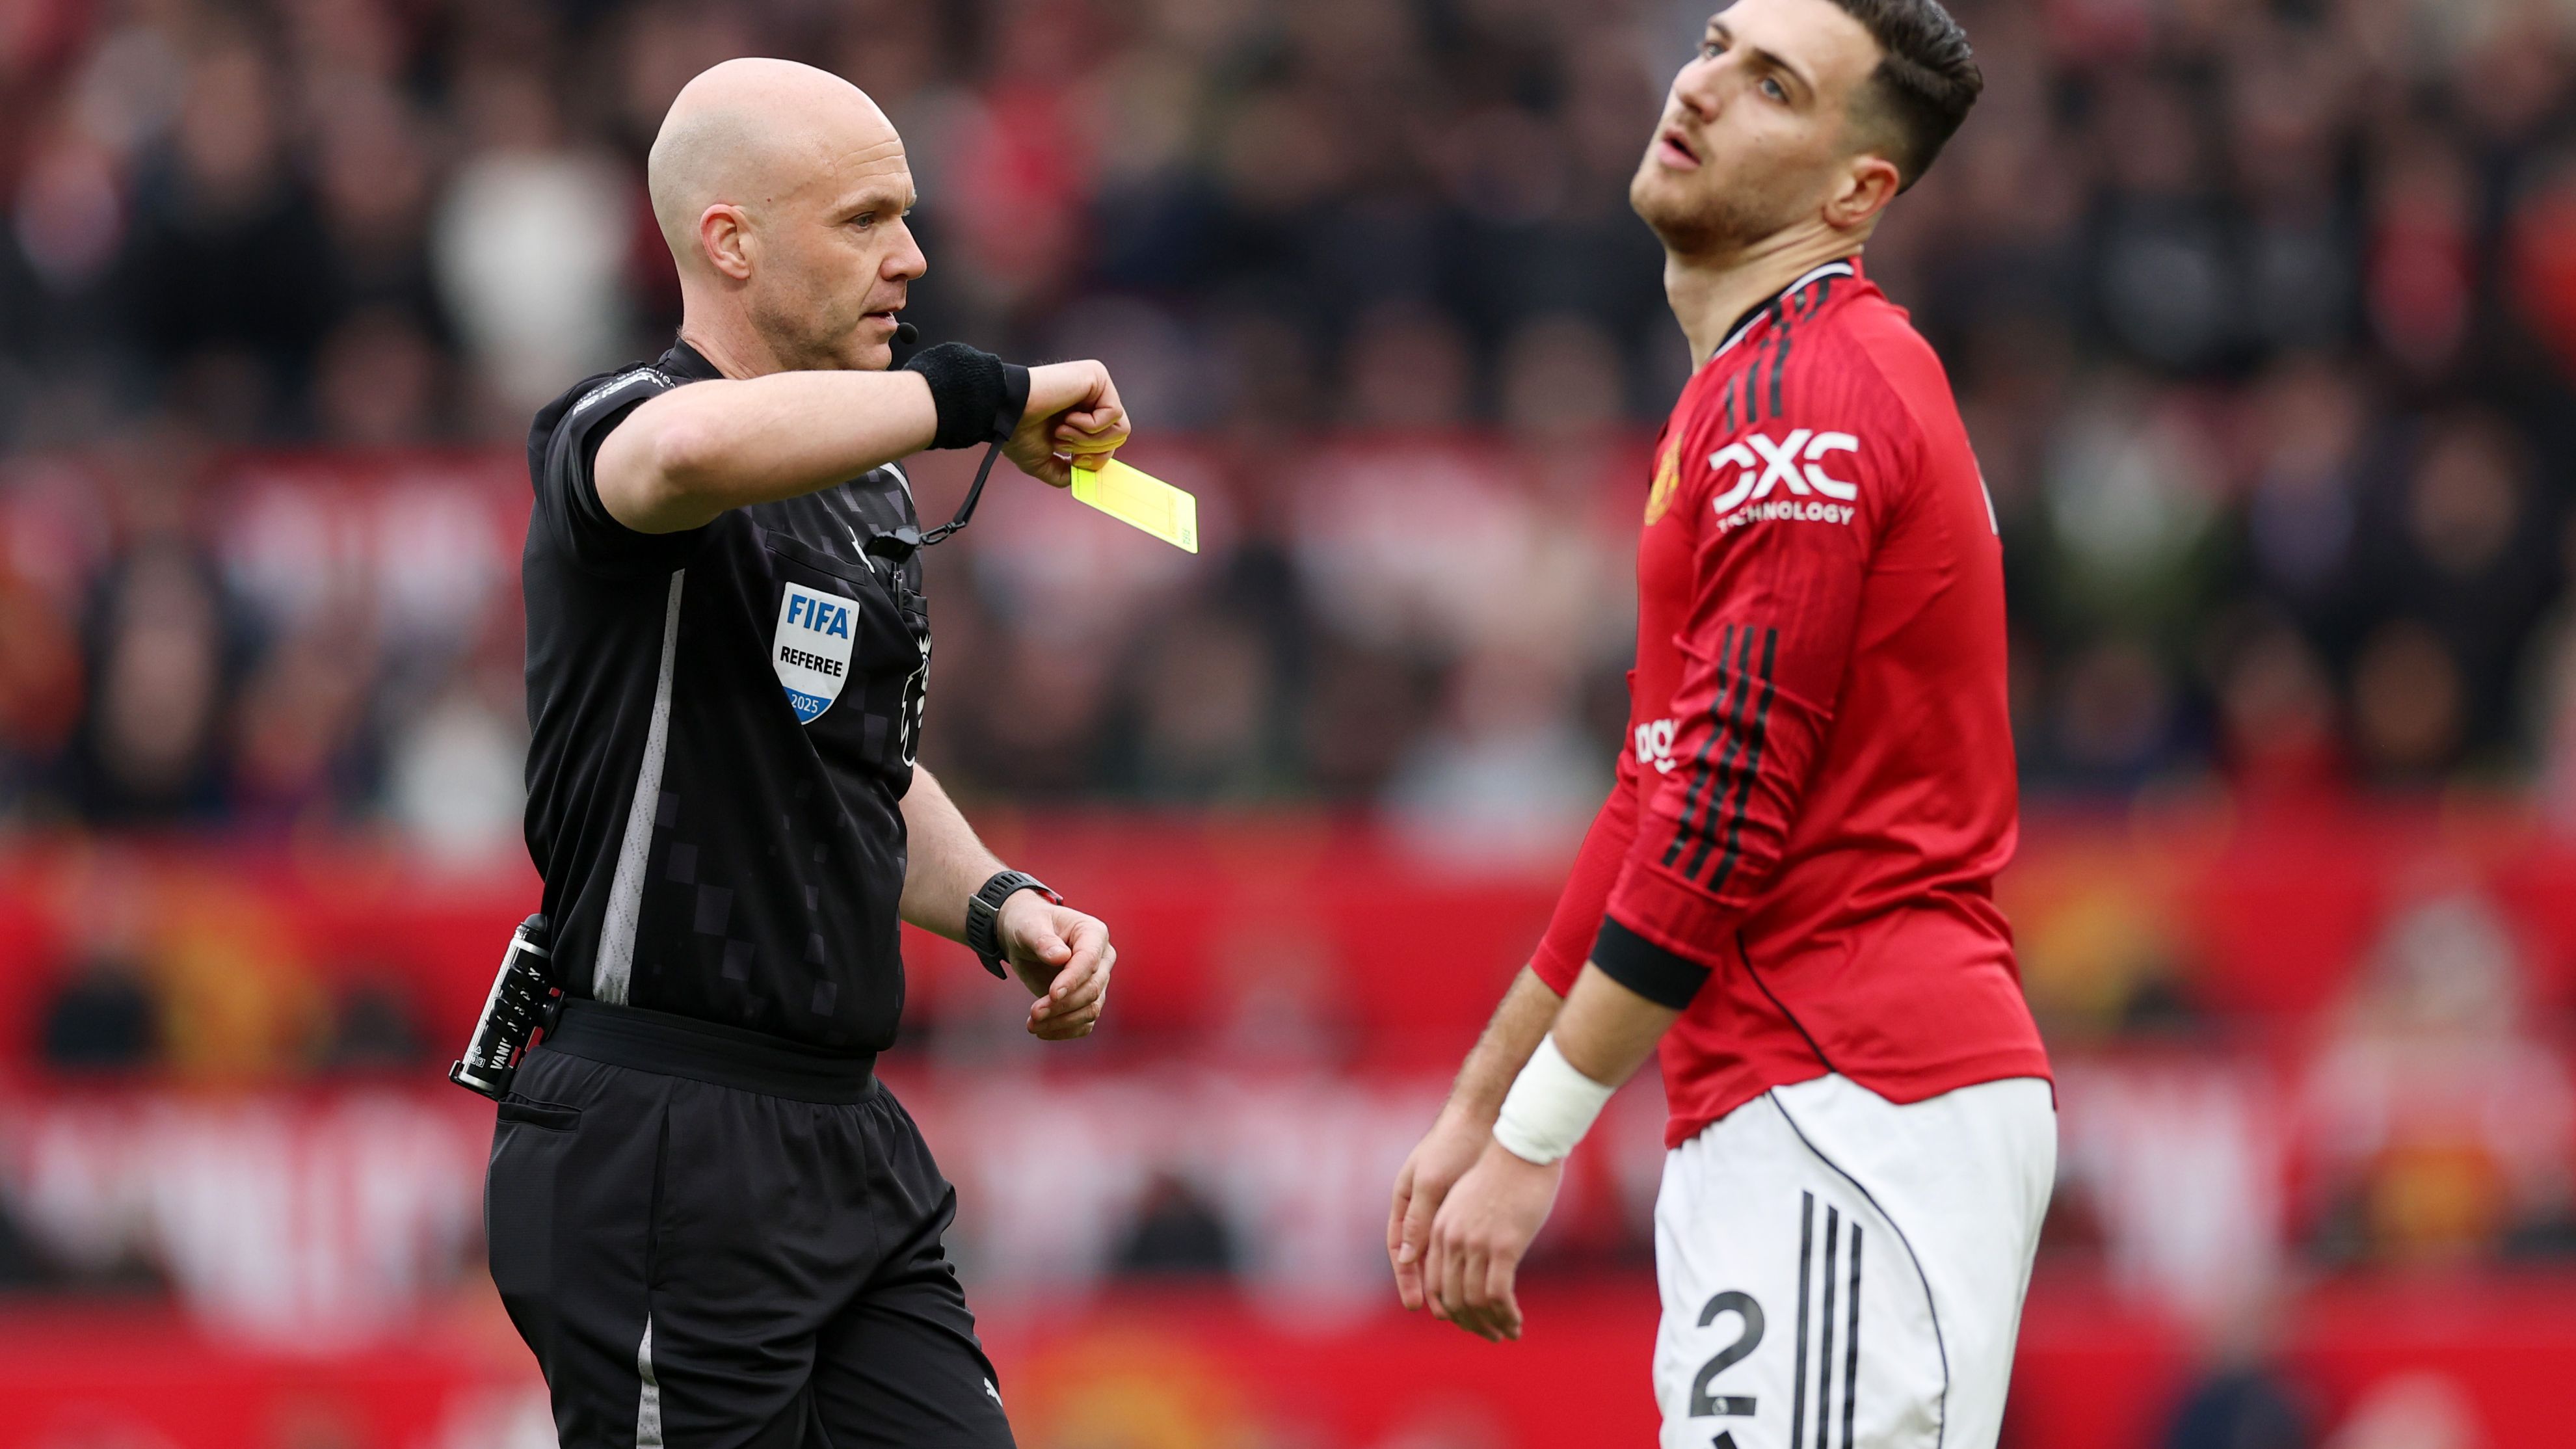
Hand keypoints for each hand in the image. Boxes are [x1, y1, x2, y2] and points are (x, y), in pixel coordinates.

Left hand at [996, 892, 1113, 1039]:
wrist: (1024, 937)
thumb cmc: (1029, 924)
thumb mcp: (1029, 927)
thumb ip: (1043, 941)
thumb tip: (1061, 957)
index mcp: (1093, 933)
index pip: (1089, 960)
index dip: (1073, 980)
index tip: (1052, 994)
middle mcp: (1102, 958)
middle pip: (1093, 988)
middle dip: (1063, 1005)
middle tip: (1034, 1013)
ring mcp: (1097, 980)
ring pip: (1091, 1009)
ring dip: (1062, 1022)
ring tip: (1032, 1024)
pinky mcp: (1086, 1000)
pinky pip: (1084, 1022)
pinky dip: (1064, 1031)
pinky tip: (1042, 1031)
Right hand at [1007, 360, 1127, 487]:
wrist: (1005, 413)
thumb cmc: (1017, 432)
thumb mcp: (1043, 461)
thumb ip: (1065, 471)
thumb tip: (1085, 475)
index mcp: (1083, 412)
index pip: (1112, 440)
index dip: (1096, 458)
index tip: (1074, 460)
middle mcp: (1093, 395)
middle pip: (1120, 436)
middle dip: (1090, 449)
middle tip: (1061, 441)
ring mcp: (1097, 383)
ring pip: (1120, 428)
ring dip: (1087, 439)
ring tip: (1061, 430)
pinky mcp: (1097, 375)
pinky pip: (1113, 414)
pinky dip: (1088, 425)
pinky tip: (1066, 418)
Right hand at [1389, 1105, 1495, 1312]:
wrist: (1484, 1115)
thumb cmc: (1453, 1144)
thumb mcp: (1432, 1181)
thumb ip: (1419, 1218)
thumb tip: (1407, 1259)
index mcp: (1405, 1201)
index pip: (1400, 1249)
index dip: (1406, 1278)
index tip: (1415, 1305)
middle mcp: (1422, 1206)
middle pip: (1421, 1255)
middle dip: (1430, 1286)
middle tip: (1444, 1316)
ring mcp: (1444, 1204)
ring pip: (1444, 1251)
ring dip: (1451, 1278)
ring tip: (1466, 1306)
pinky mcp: (1468, 1204)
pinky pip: (1465, 1240)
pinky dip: (1471, 1261)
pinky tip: (1484, 1277)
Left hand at [1424, 1141, 1562, 1341]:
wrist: (1522, 1147)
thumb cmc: (1501, 1171)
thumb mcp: (1467, 1201)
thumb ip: (1459, 1230)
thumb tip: (1464, 1255)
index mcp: (1439, 1228)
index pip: (1433, 1282)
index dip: (1449, 1308)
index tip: (1467, 1321)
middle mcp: (1451, 1238)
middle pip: (1450, 1298)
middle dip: (1470, 1323)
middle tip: (1490, 1335)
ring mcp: (1475, 1243)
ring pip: (1474, 1301)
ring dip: (1491, 1324)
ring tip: (1508, 1333)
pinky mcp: (1502, 1246)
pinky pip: (1497, 1295)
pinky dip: (1506, 1315)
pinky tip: (1517, 1322)